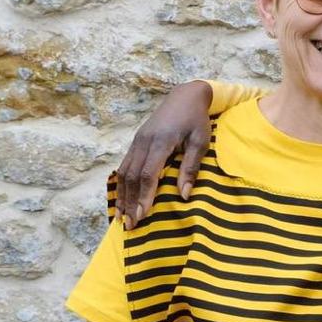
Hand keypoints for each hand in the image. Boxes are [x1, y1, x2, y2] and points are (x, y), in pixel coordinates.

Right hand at [116, 80, 213, 227]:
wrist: (184, 96)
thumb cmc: (196, 120)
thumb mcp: (200, 142)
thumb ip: (191, 167)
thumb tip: (184, 195)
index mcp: (160, 142)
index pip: (148, 174)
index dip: (144, 196)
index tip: (141, 215)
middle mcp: (143, 142)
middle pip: (131, 177)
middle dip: (129, 202)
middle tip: (128, 225)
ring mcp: (137, 141)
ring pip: (124, 172)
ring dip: (122, 195)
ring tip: (120, 217)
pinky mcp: (136, 142)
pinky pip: (125, 165)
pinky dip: (122, 184)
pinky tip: (121, 197)